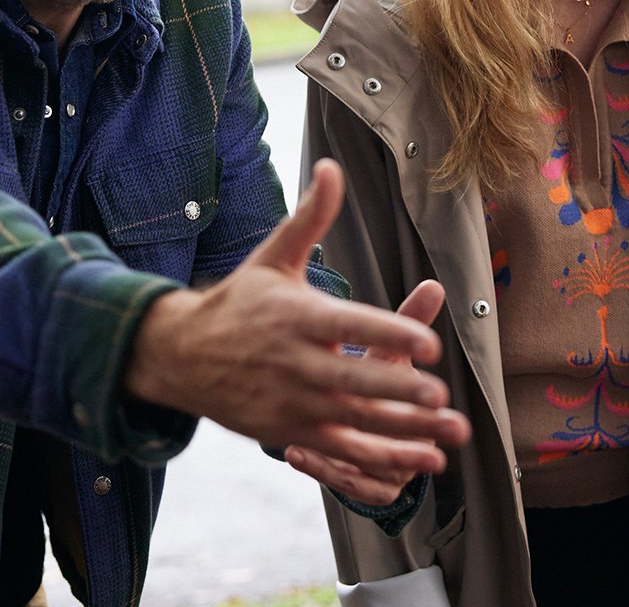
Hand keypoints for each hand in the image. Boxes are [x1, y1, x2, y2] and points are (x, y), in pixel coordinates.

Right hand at [125, 159, 471, 491]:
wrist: (181, 357)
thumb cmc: (239, 303)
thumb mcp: (273, 257)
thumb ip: (310, 217)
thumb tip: (331, 167)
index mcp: (296, 317)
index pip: (348, 326)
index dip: (388, 334)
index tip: (427, 342)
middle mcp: (294, 363)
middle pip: (351, 380)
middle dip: (396, 391)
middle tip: (439, 394)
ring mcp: (292, 403)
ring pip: (353, 422)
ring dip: (402, 432)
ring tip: (447, 436)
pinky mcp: (290, 433)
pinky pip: (342, 451)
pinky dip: (381, 460)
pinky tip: (422, 461)